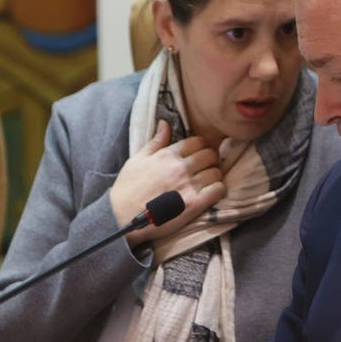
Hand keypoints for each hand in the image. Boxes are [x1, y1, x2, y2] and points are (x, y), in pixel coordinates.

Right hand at [110, 120, 225, 245]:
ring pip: (216, 171)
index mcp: (168, 155)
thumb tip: (165, 123)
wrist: (122, 218)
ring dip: (214, 175)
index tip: (200, 153)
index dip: (202, 146)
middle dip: (211, 159)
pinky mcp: (194, 204)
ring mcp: (188, 186)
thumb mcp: (137, 159)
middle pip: (211, 155)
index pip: (198, 141)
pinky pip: (218, 189)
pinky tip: (210, 192)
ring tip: (207, 180)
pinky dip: (218, 189)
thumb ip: (155, 141)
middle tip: (206, 166)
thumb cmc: (127, 189)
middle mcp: (180, 168)